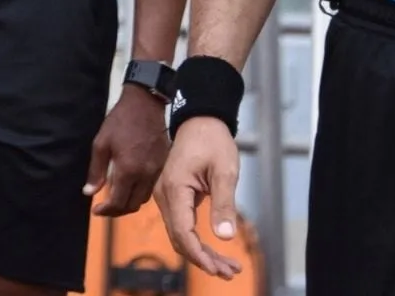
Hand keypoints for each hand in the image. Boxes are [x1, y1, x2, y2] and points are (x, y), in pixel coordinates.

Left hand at [85, 87, 169, 215]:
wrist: (145, 104)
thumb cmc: (120, 121)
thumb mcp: (101, 143)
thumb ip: (96, 171)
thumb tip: (89, 192)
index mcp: (128, 170)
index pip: (118, 203)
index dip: (106, 211)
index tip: (96, 210)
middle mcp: (146, 175)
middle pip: (132, 205)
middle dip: (117, 211)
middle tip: (105, 207)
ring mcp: (157, 171)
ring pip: (144, 198)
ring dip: (129, 203)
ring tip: (116, 198)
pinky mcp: (164, 165)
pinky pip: (152, 187)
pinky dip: (140, 192)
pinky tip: (130, 186)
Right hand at [154, 116, 245, 279]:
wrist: (200, 120)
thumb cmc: (212, 140)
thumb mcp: (225, 171)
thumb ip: (224, 204)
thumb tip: (225, 237)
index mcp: (174, 188)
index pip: (181, 231)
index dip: (198, 254)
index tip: (216, 269)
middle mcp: (165, 195)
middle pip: (179, 238)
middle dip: (203, 259)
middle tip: (229, 273)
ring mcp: (167, 196)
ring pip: (180, 234)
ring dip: (202, 253)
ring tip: (228, 267)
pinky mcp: (173, 197)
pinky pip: (182, 224)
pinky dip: (198, 240)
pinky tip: (215, 250)